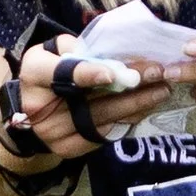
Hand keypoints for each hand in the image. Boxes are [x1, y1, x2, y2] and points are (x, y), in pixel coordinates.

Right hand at [12, 45, 177, 159]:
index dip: (87, 74)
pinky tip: (148, 106)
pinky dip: (129, 119)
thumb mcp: (55, 49)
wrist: (36, 106)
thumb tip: (111, 52)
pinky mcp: (69, 148)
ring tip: (162, 90)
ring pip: (103, 119)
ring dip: (136, 104)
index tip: (112, 74)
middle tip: (157, 74)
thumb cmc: (51, 68)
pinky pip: (105, 134)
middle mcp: (40, 109)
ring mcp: (54, 134)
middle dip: (128, 87)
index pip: (61, 74)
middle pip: (90, 101)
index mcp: (33, 75)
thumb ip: (77, 47)